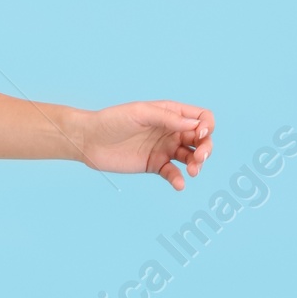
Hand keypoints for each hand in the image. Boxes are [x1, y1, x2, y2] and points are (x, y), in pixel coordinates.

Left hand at [80, 101, 214, 189]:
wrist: (89, 140)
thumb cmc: (112, 120)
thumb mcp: (140, 113)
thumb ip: (168, 118)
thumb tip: (196, 124)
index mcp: (170, 113)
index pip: (201, 118)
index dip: (207, 126)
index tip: (200, 134)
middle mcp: (171, 131)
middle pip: (201, 139)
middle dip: (206, 148)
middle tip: (199, 158)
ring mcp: (164, 149)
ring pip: (191, 157)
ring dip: (197, 164)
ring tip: (193, 171)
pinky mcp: (154, 165)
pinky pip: (172, 173)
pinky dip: (178, 179)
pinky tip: (178, 184)